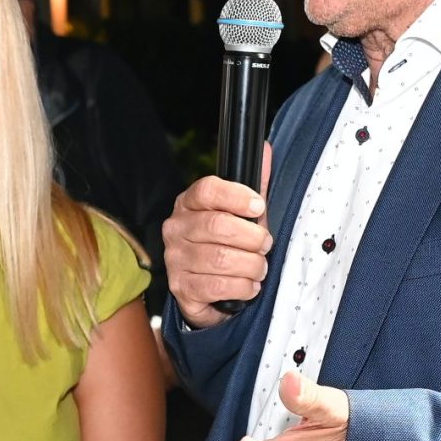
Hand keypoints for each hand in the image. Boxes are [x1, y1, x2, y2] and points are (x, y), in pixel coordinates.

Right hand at [162, 144, 273, 329]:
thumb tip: (266, 149)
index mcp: (189, 204)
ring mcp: (175, 259)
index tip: (259, 207)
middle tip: (265, 244)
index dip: (237, 196)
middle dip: (252, 237)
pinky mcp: (181, 289)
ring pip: (220, 259)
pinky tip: (248, 285)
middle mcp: (176, 229)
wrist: (210, 291)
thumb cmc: (227, 246)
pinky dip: (241, 287)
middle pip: (217, 226)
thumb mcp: (242, 214)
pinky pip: (216, 286)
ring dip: (251, 266)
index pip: (207, 190)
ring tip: (259, 268)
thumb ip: (254, 185)